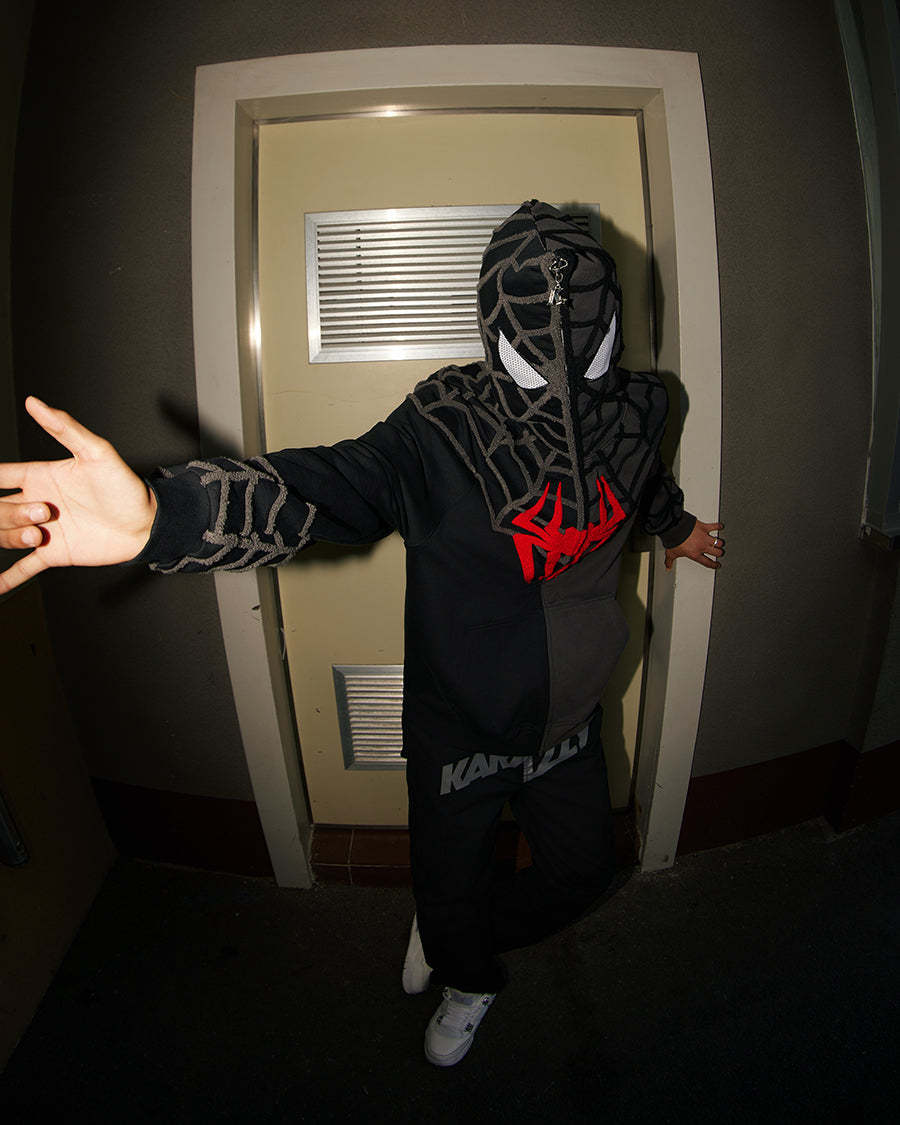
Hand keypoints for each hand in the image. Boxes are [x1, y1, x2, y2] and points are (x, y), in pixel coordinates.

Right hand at [0, 397, 157, 593]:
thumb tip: (35, 403)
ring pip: (5, 535)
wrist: (147, 524)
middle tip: (42, 512)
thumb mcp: (97, 453)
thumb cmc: (126, 487)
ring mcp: (43, 530)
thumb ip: (65, 429)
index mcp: (41, 476)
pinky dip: (7, 579)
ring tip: (37, 534)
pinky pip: (23, 568)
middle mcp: (36, 502)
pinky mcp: (54, 553)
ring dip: (12, 535)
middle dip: (10, 512)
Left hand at [664, 519, 723, 570]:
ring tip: (719, 542)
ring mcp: (704, 537)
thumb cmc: (673, 540)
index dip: (714, 565)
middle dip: (719, 553)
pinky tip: (720, 527)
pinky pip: (714, 527)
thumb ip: (670, 561)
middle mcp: (702, 546)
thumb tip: (667, 567)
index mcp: (695, 554)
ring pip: (719, 542)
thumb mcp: (671, 553)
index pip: (708, 562)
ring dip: (719, 542)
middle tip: (719, 552)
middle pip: (717, 552)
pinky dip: (718, 526)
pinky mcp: (704, 527)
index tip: (717, 565)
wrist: (673, 528)